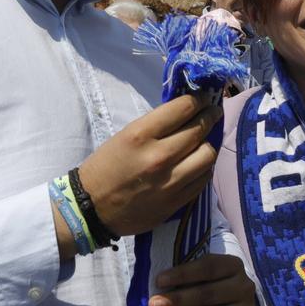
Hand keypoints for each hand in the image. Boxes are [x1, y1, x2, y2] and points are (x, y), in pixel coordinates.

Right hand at [77, 94, 219, 238]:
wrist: (91, 207)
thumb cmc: (106, 167)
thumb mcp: (125, 136)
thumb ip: (156, 126)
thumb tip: (185, 114)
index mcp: (141, 134)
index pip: (183, 108)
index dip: (199, 100)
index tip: (204, 98)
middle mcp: (159, 156)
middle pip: (199, 130)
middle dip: (210, 116)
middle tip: (213, 113)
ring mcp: (170, 181)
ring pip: (208, 155)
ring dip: (208, 145)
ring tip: (205, 141)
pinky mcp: (175, 201)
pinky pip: (203, 179)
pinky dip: (204, 168)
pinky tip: (199, 164)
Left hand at [149, 252, 257, 305]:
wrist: (236, 304)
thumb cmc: (211, 284)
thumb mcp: (205, 273)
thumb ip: (188, 276)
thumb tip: (159, 284)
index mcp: (233, 266)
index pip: (207, 268)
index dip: (182, 275)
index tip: (158, 282)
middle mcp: (243, 287)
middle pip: (208, 294)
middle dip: (179, 299)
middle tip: (155, 305)